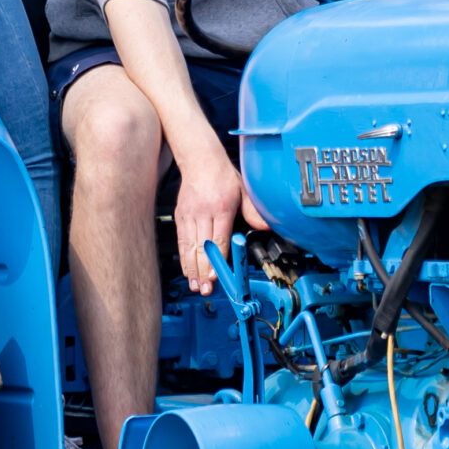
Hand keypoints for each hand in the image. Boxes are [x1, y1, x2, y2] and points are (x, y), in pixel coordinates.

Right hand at [172, 139, 268, 293]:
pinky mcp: (180, 217)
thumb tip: (268, 227)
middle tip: (206, 289)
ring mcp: (189, 215)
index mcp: (221, 208)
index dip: (217, 260)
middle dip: (203, 271)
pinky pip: (181, 242)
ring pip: (189, 248)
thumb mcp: (244, 191)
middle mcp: (203, 213)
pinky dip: (184, 259)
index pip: (219, 239)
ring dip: (192, 269)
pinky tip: (187, 271)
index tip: (216, 276)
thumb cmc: (223, 176)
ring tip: (195, 286)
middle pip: (202, 248)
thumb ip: (254, 212)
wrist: (200, 159)